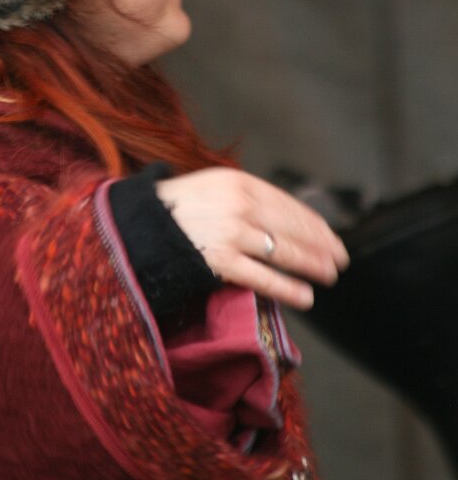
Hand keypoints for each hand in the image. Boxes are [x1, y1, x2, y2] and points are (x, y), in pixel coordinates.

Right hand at [155, 167, 348, 309]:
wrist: (139, 226)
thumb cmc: (176, 208)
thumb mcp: (212, 186)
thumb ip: (245, 196)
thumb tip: (281, 215)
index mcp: (239, 182)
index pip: (288, 204)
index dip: (314, 224)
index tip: (331, 237)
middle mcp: (239, 204)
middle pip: (292, 228)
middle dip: (321, 246)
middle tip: (340, 260)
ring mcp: (231, 233)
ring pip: (284, 252)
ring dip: (312, 266)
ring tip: (328, 276)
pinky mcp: (220, 261)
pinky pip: (263, 278)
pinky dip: (288, 288)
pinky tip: (305, 297)